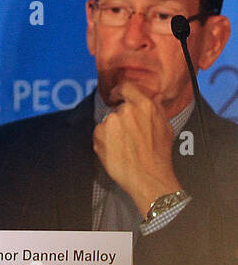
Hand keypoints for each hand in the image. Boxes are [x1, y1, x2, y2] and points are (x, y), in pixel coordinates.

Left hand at [93, 83, 183, 217]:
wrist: (147, 177)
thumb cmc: (159, 156)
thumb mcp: (165, 128)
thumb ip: (157, 108)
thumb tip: (156, 96)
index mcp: (144, 106)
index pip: (126, 87)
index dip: (120, 91)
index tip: (116, 95)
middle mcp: (126, 110)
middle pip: (118, 109)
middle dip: (121, 120)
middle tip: (130, 137)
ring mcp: (111, 121)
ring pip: (108, 122)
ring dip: (113, 131)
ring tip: (126, 146)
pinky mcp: (99, 133)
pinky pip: (99, 133)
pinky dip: (105, 141)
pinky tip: (117, 151)